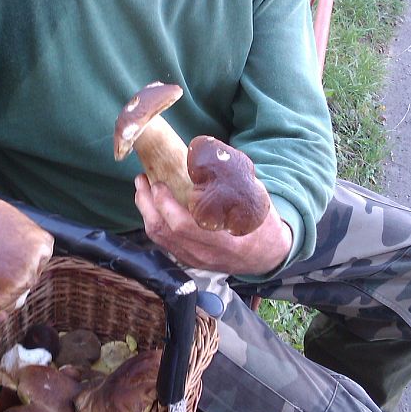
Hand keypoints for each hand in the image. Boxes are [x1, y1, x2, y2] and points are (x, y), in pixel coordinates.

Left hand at [134, 173, 292, 275]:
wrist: (267, 256)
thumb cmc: (261, 224)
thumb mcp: (254, 202)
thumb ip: (232, 182)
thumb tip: (207, 151)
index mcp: (224, 241)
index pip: (183, 226)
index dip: (165, 204)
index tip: (159, 183)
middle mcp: (206, 254)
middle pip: (164, 232)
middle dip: (147, 204)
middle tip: (142, 180)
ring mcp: (195, 260)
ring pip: (160, 238)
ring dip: (146, 211)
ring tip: (142, 188)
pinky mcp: (189, 260)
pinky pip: (163, 241)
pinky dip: (154, 221)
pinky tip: (153, 205)